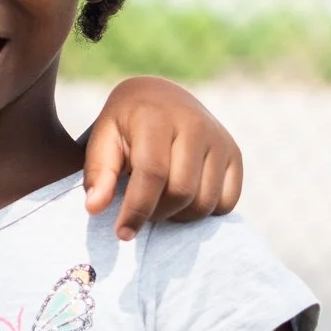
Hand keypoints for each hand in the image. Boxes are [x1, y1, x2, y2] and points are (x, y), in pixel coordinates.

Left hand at [83, 76, 243, 240]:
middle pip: (181, 193)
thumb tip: (94, 208)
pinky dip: (204, 211)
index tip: (122, 233)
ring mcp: (220, 139)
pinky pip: (226, 202)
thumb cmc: (125, 125)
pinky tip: (183, 199)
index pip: (153, 174)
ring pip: (205, 203)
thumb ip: (98, 173)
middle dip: (157, 213)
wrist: (160, 97)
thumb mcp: (102, 138)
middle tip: (140, 210)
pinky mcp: (235, 154)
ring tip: (158, 203)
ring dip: (179, 216)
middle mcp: (196, 125)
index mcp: (157, 117)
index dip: (137, 209)